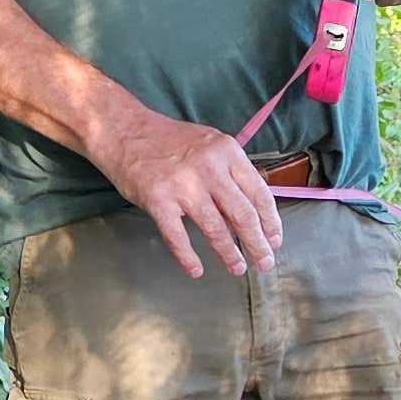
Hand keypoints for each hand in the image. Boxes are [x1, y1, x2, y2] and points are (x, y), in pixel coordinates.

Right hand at [92, 97, 282, 280]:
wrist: (125, 130)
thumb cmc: (169, 140)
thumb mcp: (210, 144)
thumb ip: (231, 171)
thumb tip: (253, 208)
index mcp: (227, 152)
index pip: (259, 193)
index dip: (270, 222)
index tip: (275, 240)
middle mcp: (209, 167)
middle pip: (242, 214)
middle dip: (257, 243)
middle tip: (264, 262)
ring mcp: (183, 185)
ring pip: (215, 228)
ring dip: (229, 253)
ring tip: (237, 268)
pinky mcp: (158, 200)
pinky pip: (177, 236)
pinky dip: (188, 257)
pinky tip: (196, 269)